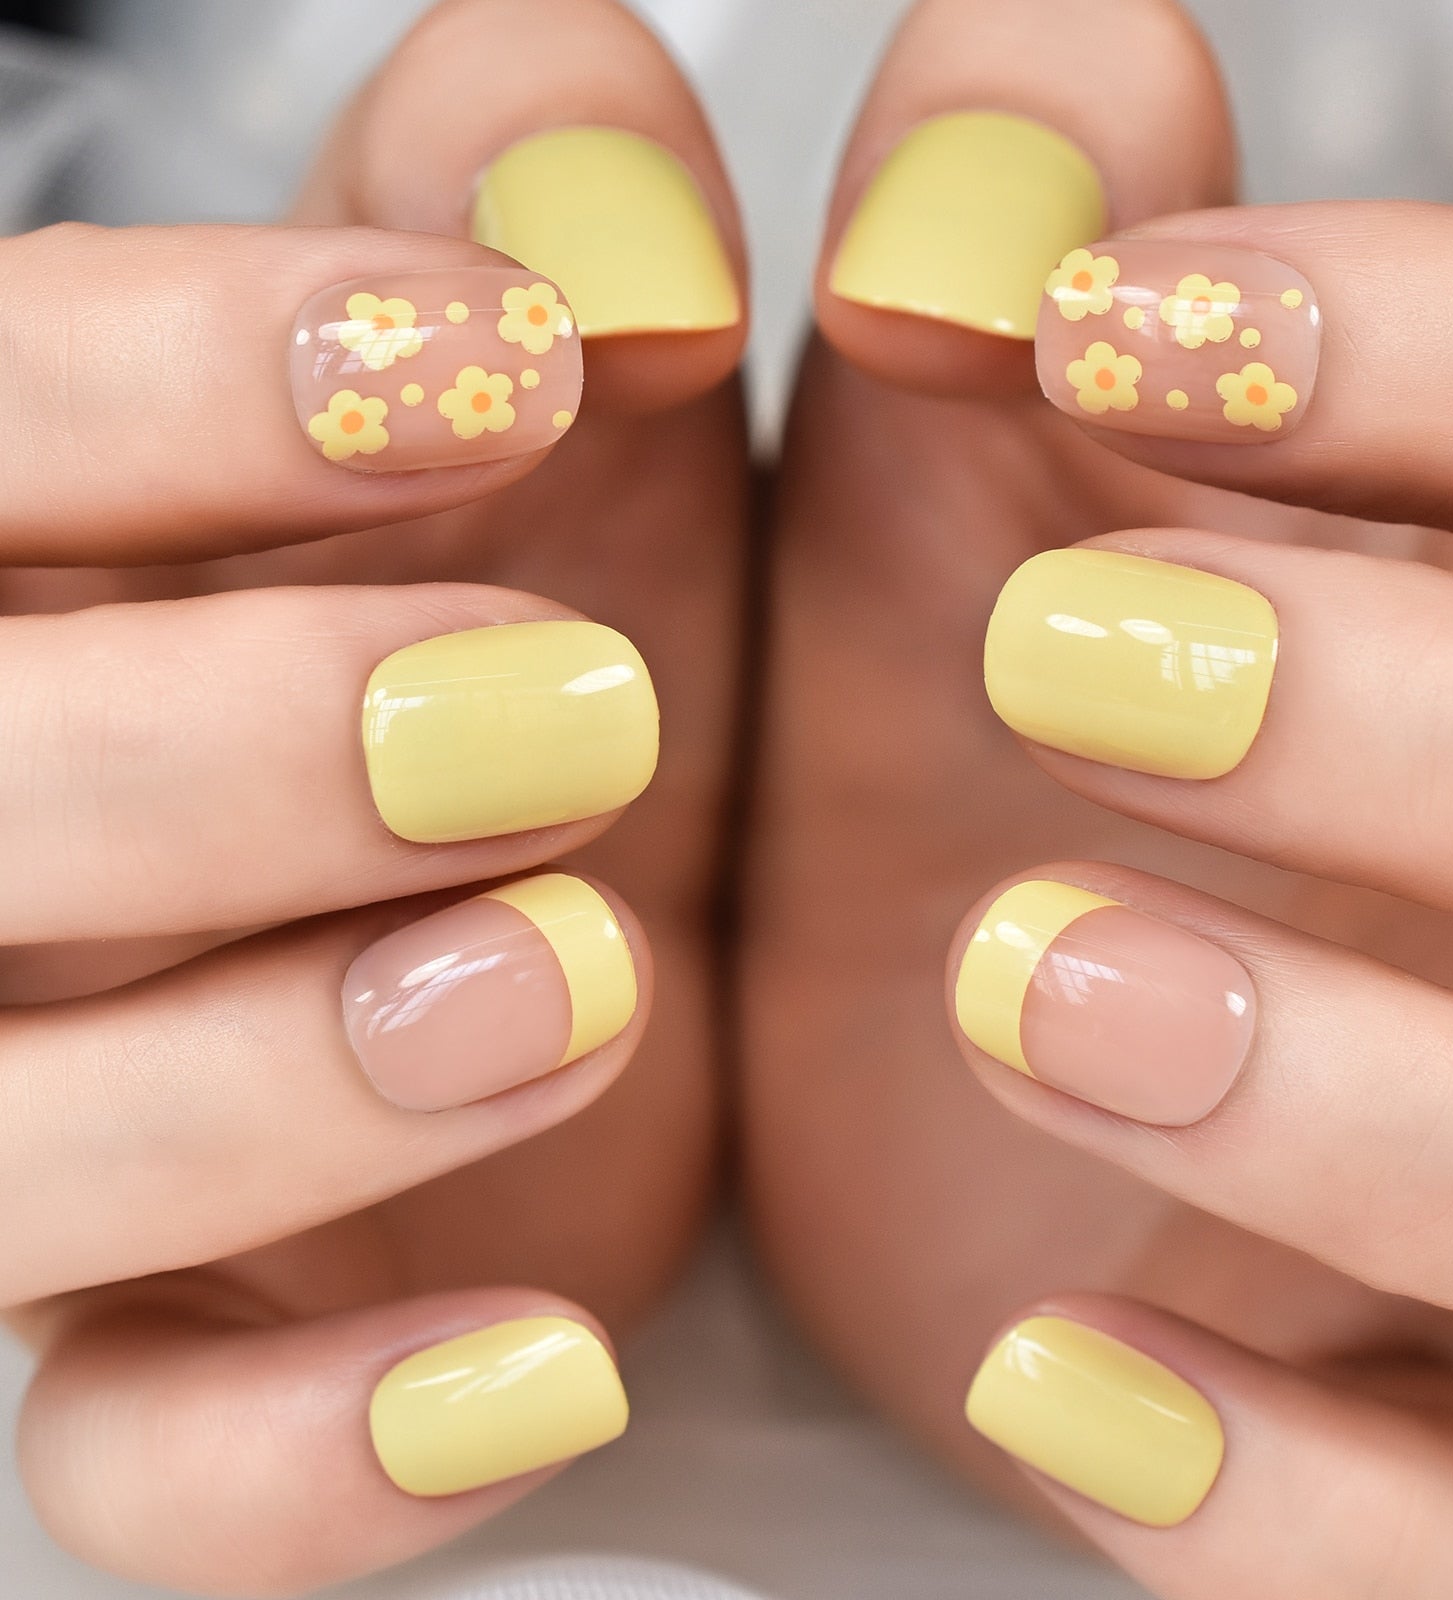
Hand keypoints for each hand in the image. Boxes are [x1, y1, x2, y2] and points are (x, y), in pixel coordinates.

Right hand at [3, 1, 746, 1590]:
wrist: (662, 875)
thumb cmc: (599, 587)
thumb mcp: (595, 372)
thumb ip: (559, 201)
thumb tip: (582, 155)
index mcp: (59, 559)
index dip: (172, 387)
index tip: (503, 364)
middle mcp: (12, 840)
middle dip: (225, 753)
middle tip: (563, 711)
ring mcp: (60, 1109)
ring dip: (259, 1085)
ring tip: (573, 984)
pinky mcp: (189, 1338)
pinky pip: (142, 1458)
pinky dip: (302, 1444)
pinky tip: (537, 1364)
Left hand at [747, 1, 1452, 1592]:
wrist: (850, 1035)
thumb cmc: (909, 724)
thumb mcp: (936, 466)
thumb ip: (1001, 252)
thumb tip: (1020, 90)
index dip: (1452, 359)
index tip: (1119, 324)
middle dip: (1435, 722)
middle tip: (1069, 649)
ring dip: (1368, 1107)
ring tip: (1025, 978)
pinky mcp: (1382, 1451)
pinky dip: (1299, 1498)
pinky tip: (1054, 1373)